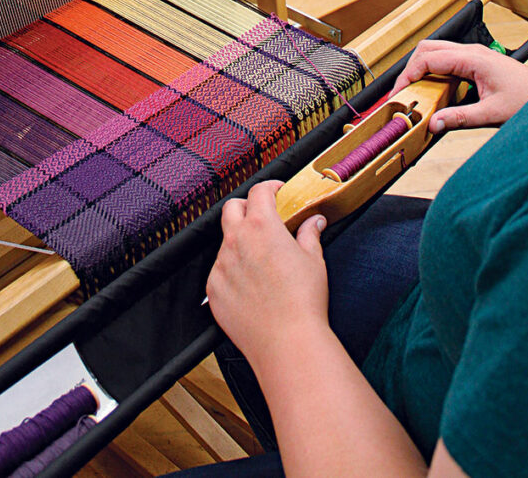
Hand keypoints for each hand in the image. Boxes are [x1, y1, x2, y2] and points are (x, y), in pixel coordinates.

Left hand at [206, 180, 328, 367]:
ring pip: (225, 242)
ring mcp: (221, 265)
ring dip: (240, 242)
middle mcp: (236, 241)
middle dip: (246, 207)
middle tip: (263, 217)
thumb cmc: (303, 301)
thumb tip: (314, 222)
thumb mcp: (313, 261)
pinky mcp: (213, 289)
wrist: (287, 341)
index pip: (258, 191)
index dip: (269, 187)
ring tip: (261, 260)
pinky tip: (251, 285)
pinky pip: (219, 271)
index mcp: (262, 227)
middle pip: (232, 208)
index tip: (277, 192)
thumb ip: (310, 235)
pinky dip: (232, 270)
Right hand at [390, 40, 527, 131]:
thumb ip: (460, 119)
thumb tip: (433, 123)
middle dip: (409, 69)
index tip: (399, 93)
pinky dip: (432, 75)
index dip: (408, 75)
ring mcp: (472, 57)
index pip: (428, 59)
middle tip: (402, 92)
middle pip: (427, 49)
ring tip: (414, 93)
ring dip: (420, 71)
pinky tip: (433, 93)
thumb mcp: (492, 113)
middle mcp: (471, 53)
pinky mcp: (474, 64)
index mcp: (473, 59)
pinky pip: (445, 63)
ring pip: (434, 53)